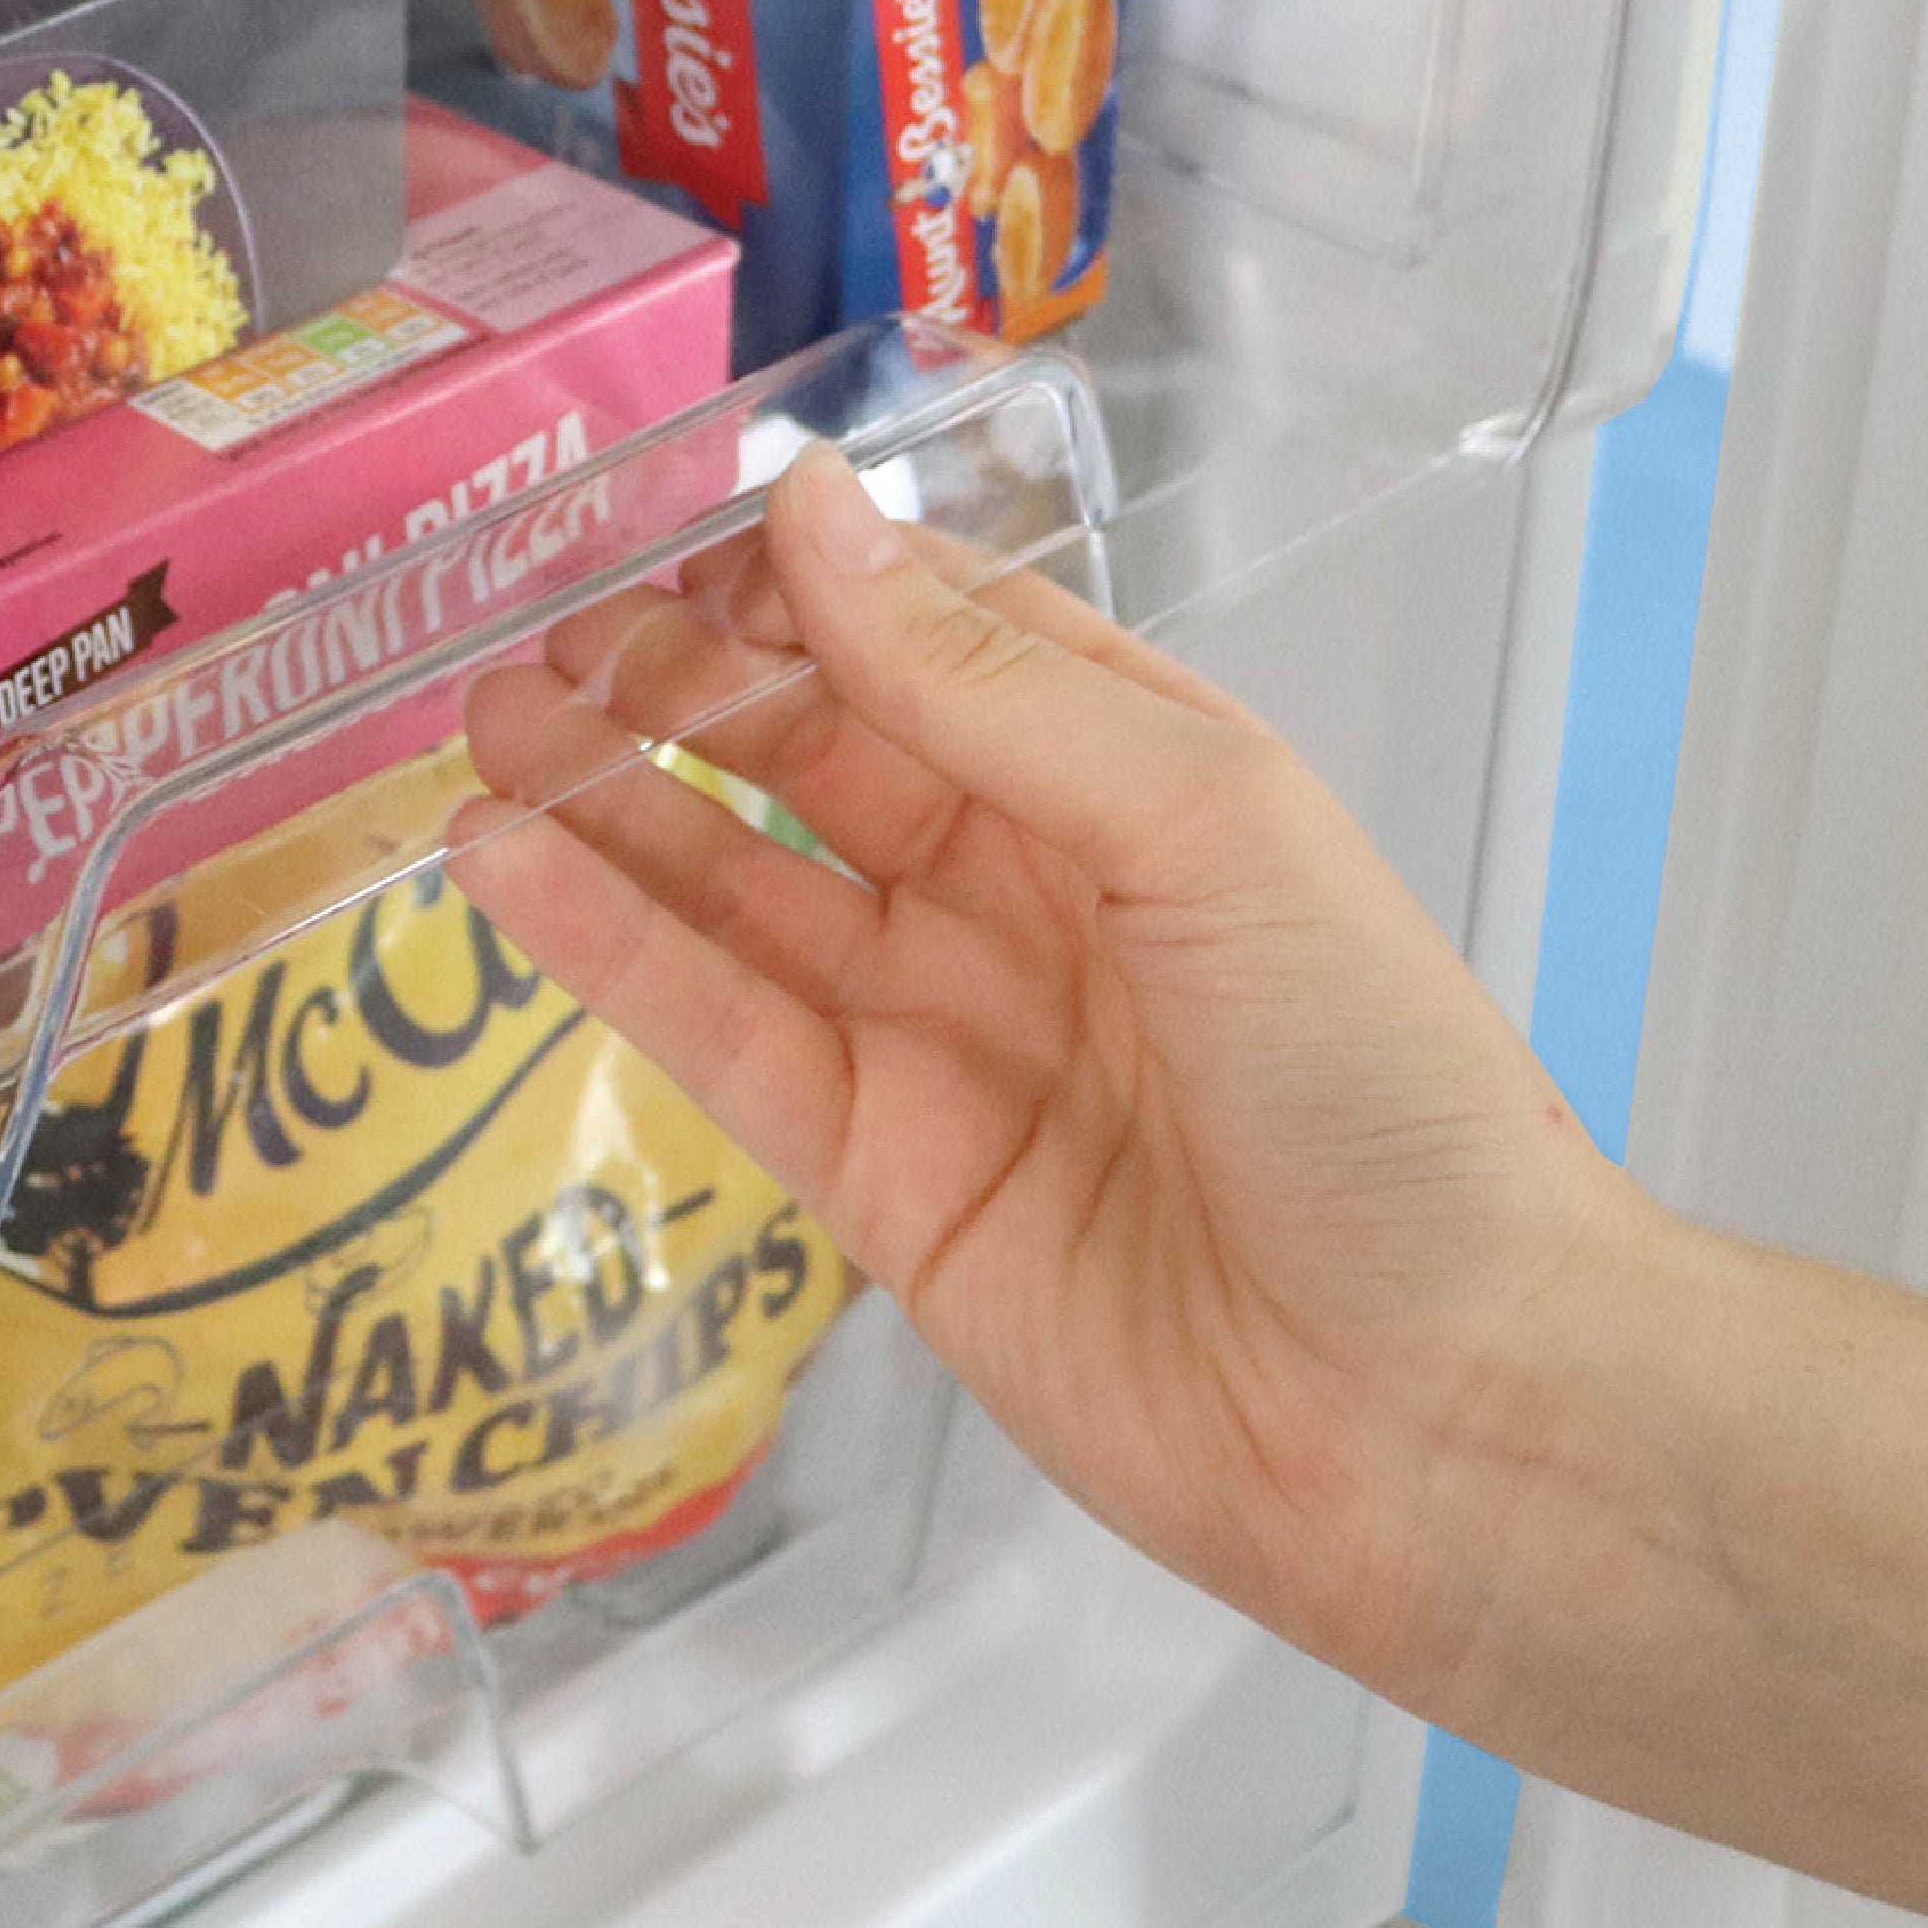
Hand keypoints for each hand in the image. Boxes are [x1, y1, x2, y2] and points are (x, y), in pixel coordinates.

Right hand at [449, 444, 1636, 1701]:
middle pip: (816, 753)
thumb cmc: (1383, 1091)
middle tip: (537, 632)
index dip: (800, 581)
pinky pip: (721, 1036)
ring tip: (480, 723)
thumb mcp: (1202, 825)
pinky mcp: (879, 1181)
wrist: (1448, 1415)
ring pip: (740, 889)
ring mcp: (947, 1037)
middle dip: (677, 683)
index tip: (665, 534)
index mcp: (1134, 777)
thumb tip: (810, 512)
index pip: (932, 635)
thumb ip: (981, 682)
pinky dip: (610, 949)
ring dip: (610, 803)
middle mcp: (1031, 890)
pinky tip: (509, 867)